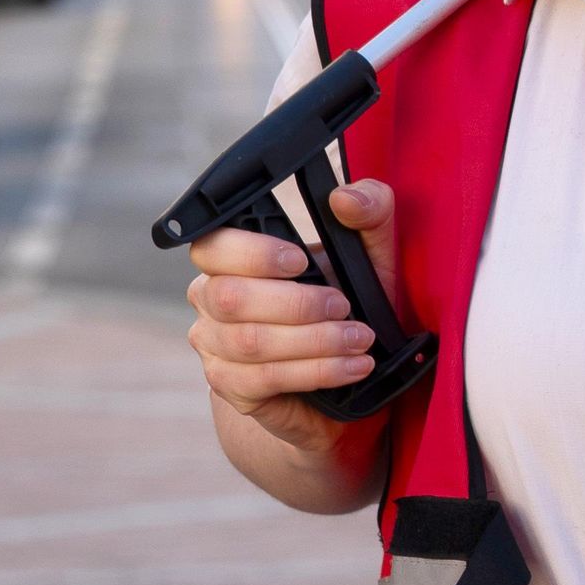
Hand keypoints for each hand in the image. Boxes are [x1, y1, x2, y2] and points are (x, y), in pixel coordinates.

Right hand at [187, 178, 401, 473]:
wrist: (344, 365)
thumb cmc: (350, 298)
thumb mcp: (372, 252)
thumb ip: (369, 210)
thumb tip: (344, 198)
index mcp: (232, 257)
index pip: (211, 246)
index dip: (251, 253)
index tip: (300, 260)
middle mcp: (212, 299)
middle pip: (230, 298)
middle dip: (296, 304)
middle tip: (344, 306)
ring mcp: (215, 345)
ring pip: (250, 342)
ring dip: (316, 341)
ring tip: (361, 339)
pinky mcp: (232, 386)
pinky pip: (266, 378)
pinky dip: (318, 371)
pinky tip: (354, 366)